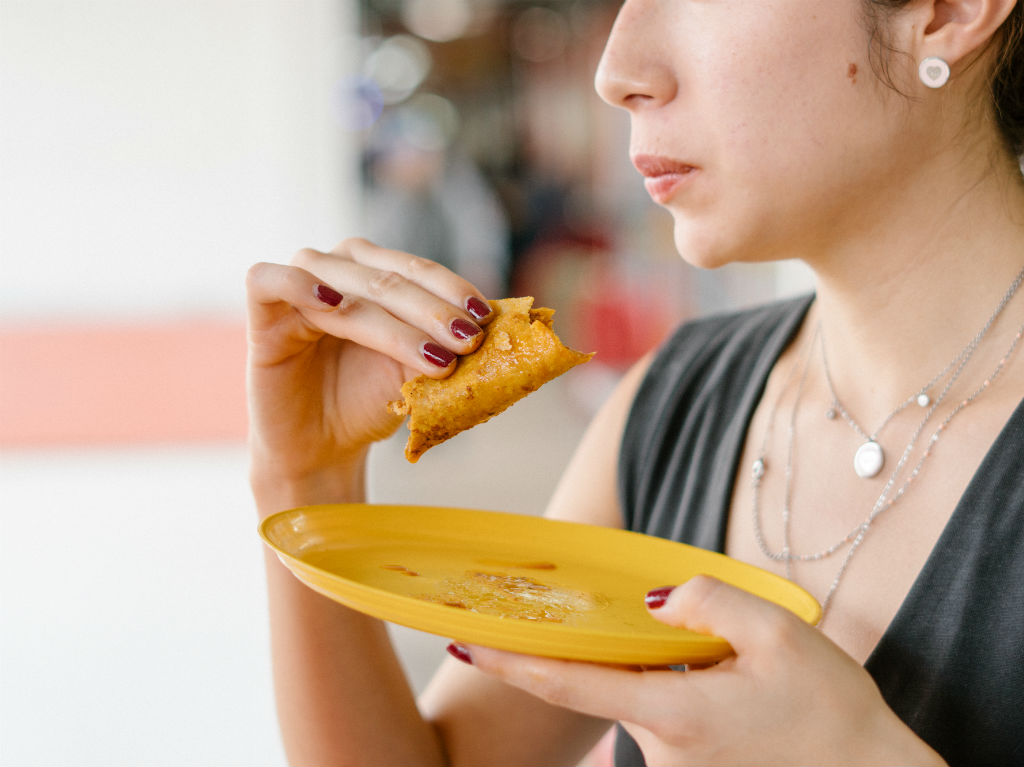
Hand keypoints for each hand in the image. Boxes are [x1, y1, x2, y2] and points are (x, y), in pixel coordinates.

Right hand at [246, 238, 491, 499]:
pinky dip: (299, 284)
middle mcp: (337, 268)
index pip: (418, 268)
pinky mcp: (262, 313)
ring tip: (433, 357)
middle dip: (434, 312)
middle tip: (470, 342)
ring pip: (348, 287)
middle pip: (390, 278)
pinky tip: (334, 304)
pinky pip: (269, 280)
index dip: (452, 289)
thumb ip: (444, 341)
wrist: (322, 446)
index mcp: (375, 271)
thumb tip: (500, 322)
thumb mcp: (416, 368)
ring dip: (396, 320)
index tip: (486, 317)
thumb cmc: (368, 401)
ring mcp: (298, 286)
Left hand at [456, 576, 945, 765]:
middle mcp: (662, 745)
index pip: (568, 684)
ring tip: (701, 645)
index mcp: (675, 712)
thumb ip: (711, 601)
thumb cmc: (831, 713)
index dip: (510, 661)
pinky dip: (664, 678)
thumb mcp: (781, 635)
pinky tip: (711, 669)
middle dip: (586, 645)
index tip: (461, 640)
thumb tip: (654, 597)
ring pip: (635, 693)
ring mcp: (675, 762)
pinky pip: (660, 709)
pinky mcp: (692, 765)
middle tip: (585, 608)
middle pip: (602, 681)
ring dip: (642, 660)